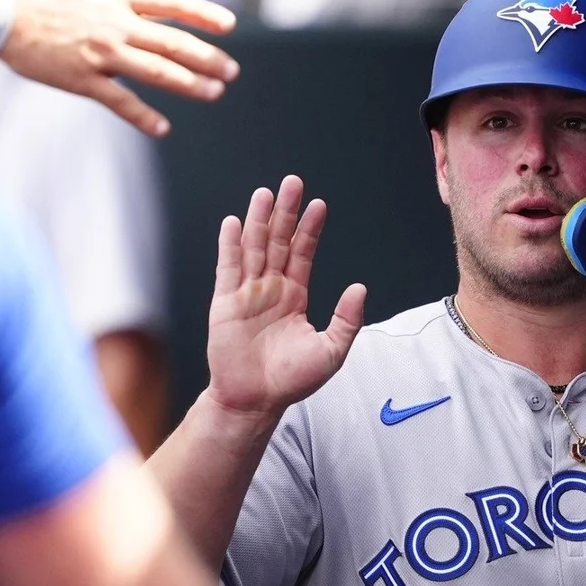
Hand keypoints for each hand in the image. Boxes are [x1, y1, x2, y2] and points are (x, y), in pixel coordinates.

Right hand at [1, 0, 239, 136]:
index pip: (172, 3)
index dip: (204, 14)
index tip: (229, 25)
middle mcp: (117, 23)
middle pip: (175, 42)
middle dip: (208, 58)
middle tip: (232, 71)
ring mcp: (103, 53)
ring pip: (158, 71)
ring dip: (191, 85)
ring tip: (215, 94)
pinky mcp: (83, 78)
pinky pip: (120, 101)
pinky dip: (143, 117)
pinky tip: (163, 129)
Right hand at [205, 175, 366, 419]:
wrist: (256, 401)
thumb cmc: (291, 380)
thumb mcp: (330, 350)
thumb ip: (346, 319)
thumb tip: (360, 288)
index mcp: (294, 296)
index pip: (303, 253)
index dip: (310, 229)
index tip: (318, 205)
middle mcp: (270, 289)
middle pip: (279, 242)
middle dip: (286, 213)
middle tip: (292, 183)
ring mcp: (247, 293)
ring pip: (254, 248)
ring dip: (259, 221)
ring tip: (265, 193)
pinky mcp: (225, 303)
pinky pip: (228, 269)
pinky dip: (230, 245)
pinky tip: (234, 223)